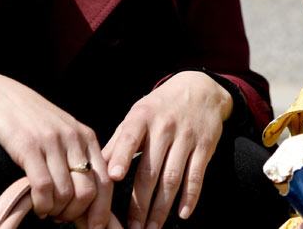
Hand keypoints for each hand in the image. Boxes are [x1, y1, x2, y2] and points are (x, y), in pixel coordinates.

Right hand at [0, 71, 112, 226]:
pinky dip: (42, 205)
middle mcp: (73, 138)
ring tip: (47, 212)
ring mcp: (52, 142)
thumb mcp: (60, 132)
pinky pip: (43, 187)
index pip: (106, 181)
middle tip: (62, 219)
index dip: (101, 210)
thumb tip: (85, 196)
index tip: (92, 227)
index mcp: (86, 136)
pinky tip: (36, 206)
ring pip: (66, 194)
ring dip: (57, 212)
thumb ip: (75, 156)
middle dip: (76, 215)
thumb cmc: (28, 119)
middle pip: (88, 192)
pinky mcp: (29, 146)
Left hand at [102, 71, 232, 228]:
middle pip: (151, 169)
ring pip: (173, 178)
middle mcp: (165, 127)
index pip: (130, 137)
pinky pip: (196, 176)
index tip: (114, 178)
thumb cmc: (160, 107)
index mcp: (142, 117)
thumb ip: (119, 140)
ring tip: (151, 228)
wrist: (200, 88)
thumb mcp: (138, 114)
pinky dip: (190, 197)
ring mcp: (187, 137)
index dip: (122, 156)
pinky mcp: (205, 146)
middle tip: (131, 228)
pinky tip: (182, 214)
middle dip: (140, 202)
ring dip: (162, 207)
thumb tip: (97, 168)